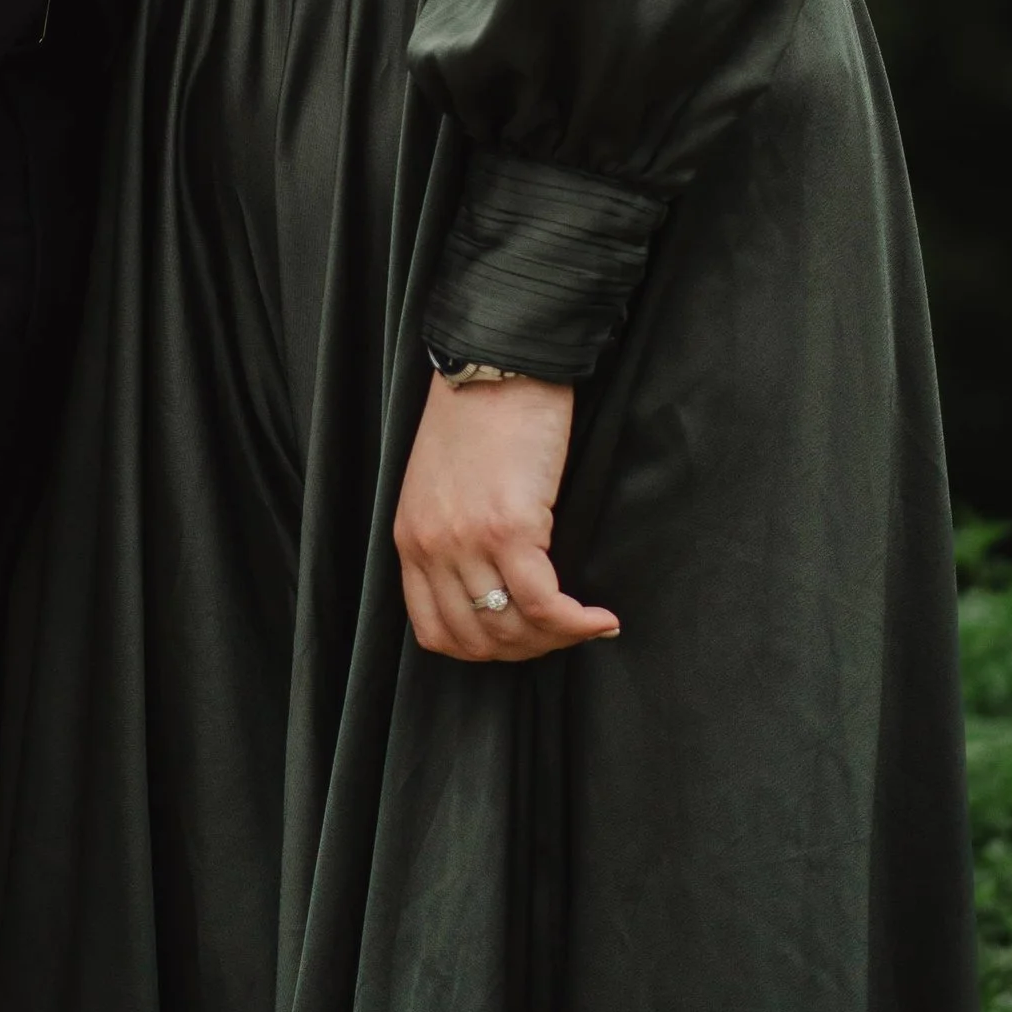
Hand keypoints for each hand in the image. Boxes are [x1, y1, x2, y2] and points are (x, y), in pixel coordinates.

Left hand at [392, 374, 620, 663]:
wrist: (498, 362)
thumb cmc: (478, 415)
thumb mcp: (442, 485)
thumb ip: (452, 537)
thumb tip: (496, 590)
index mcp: (410, 537)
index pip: (435, 630)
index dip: (483, 649)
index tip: (520, 638)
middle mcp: (432, 547)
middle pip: (477, 639)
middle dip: (526, 650)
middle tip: (562, 634)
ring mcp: (468, 540)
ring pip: (513, 629)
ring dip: (556, 640)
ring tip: (583, 623)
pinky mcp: (511, 527)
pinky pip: (545, 604)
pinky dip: (577, 623)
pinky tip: (601, 618)